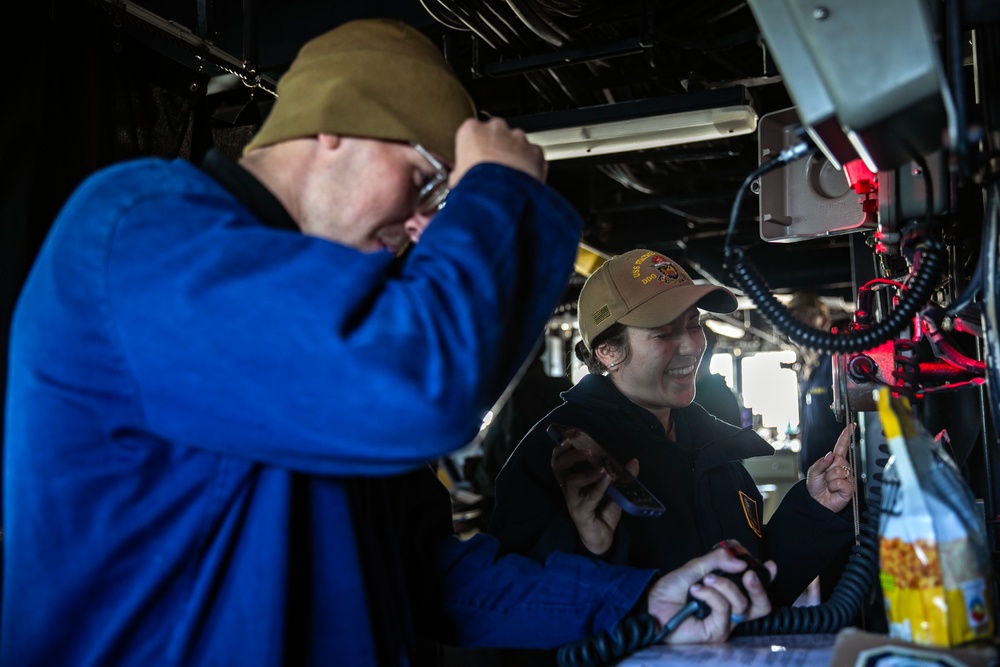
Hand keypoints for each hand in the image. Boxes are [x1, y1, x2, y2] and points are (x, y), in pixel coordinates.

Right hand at [451, 117, 546, 184]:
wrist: (501, 197)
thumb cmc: (477, 185)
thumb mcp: (456, 179)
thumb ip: (460, 171)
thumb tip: (459, 179)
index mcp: (472, 130)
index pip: (471, 134)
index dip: (473, 150)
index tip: (474, 161)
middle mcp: (496, 128)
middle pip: (495, 135)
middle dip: (495, 149)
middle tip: (491, 171)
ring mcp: (517, 137)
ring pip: (516, 144)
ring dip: (513, 157)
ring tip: (508, 179)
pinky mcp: (535, 150)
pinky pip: (532, 156)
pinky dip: (530, 166)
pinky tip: (522, 182)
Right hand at [550, 428, 637, 555]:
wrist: (603, 537)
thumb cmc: (603, 510)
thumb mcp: (614, 490)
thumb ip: (622, 476)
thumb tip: (634, 461)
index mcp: (572, 479)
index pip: (559, 460)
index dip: (560, 449)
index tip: (569, 438)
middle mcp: (569, 488)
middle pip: (558, 467)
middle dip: (570, 456)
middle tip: (586, 451)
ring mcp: (573, 501)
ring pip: (570, 482)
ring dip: (586, 472)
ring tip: (602, 467)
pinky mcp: (581, 512)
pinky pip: (589, 498)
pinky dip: (599, 487)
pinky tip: (608, 479)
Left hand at [645, 542, 776, 643]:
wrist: (651, 607)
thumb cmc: (669, 591)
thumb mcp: (694, 568)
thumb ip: (716, 561)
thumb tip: (741, 561)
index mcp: (727, 593)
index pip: (753, 589)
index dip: (765, 577)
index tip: (769, 565)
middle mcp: (729, 608)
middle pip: (760, 605)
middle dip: (759, 587)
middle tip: (748, 573)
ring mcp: (724, 622)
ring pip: (741, 604)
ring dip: (725, 586)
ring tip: (705, 579)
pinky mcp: (716, 631)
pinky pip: (724, 610)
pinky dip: (712, 595)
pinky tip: (697, 590)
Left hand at [805, 424, 854, 511]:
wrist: (817, 502)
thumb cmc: (815, 487)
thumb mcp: (813, 472)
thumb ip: (820, 462)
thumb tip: (830, 455)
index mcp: (835, 461)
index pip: (842, 446)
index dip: (846, 436)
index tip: (851, 426)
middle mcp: (843, 467)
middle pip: (838, 460)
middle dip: (828, 469)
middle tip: (826, 477)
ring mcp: (848, 477)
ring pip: (838, 471)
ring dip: (829, 479)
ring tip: (829, 485)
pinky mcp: (850, 487)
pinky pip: (840, 482)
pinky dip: (833, 486)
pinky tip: (834, 490)